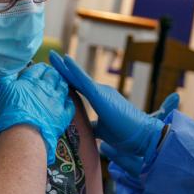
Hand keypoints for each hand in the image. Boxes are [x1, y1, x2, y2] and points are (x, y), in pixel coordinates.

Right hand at [0, 63, 75, 164]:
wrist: (24, 133)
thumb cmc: (9, 111)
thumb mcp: (1, 90)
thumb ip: (6, 77)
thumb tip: (12, 70)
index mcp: (31, 81)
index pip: (38, 69)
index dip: (39, 68)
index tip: (40, 68)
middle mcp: (46, 88)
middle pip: (52, 75)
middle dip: (52, 73)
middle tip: (50, 73)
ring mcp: (56, 101)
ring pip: (63, 87)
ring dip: (61, 82)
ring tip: (59, 83)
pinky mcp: (62, 115)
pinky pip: (70, 105)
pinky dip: (68, 101)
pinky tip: (66, 100)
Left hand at [49, 51, 172, 165]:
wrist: (143, 136)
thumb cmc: (126, 134)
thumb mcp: (103, 130)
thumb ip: (93, 126)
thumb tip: (84, 130)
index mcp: (99, 98)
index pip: (77, 86)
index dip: (65, 79)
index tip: (53, 73)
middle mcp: (99, 91)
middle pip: (76, 79)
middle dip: (62, 69)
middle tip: (50, 57)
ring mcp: (101, 91)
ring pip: (78, 77)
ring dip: (64, 67)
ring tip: (52, 56)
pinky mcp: (101, 95)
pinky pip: (84, 81)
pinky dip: (74, 70)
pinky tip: (65, 60)